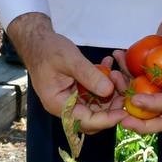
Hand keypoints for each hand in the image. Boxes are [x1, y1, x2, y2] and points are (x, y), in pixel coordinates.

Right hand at [7, 13, 125, 133]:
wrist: (37, 40)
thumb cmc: (48, 49)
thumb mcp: (70, 60)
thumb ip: (88, 75)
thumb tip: (108, 90)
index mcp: (58, 104)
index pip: (85, 121)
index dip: (106, 119)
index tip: (124, 112)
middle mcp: (64, 107)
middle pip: (92, 118)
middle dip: (110, 107)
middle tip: (124, 91)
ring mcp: (70, 100)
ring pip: (95, 106)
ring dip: (109, 93)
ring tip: (117, 74)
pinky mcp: (75, 91)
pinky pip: (92, 93)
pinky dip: (102, 82)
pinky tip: (108, 66)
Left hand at [114, 5, 161, 133]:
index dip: (155, 105)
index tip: (136, 100)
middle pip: (161, 116)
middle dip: (142, 123)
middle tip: (122, 121)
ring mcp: (160, 86)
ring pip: (144, 103)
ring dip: (126, 95)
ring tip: (113, 76)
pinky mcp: (149, 79)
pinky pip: (135, 84)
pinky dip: (123, 76)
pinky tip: (116, 59)